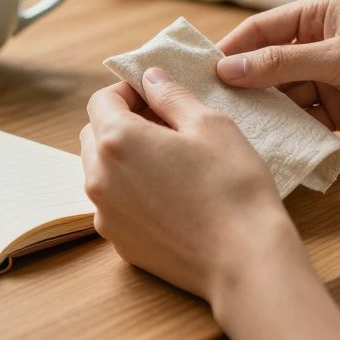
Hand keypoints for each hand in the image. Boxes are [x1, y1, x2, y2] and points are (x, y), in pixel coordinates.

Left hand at [80, 69, 305, 307]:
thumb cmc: (232, 187)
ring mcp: (105, 215)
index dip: (127, 91)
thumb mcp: (210, 125)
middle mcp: (98, 178)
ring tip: (168, 159)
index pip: (101, 100)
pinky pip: (114, 205)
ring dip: (123, 158)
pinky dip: (130, 191)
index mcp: (116, 140)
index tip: (154, 94)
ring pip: (100, 172)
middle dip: (121, 122)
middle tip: (164, 123)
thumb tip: (150, 78)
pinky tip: (169, 195)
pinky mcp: (119, 243)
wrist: (245, 261)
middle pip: (95, 135)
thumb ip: (171, 96)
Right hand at [214, 0, 339, 150]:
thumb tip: (226, 70)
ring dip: (261, 108)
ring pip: (280, 92)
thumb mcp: (339, 58)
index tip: (200, 74)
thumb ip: (281, 64)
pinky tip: (264, 140)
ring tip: (231, 126)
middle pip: (266, 62)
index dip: (231, 49)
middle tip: (207, 105)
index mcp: (320, 13)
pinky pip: (300, 116)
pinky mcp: (338, 109)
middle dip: (241, 82)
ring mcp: (328, 77)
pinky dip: (284, 127)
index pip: (260, 28)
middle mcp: (320, 41)